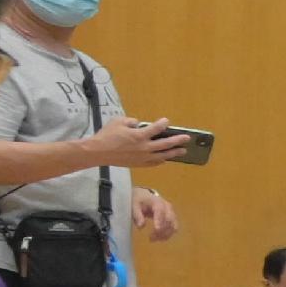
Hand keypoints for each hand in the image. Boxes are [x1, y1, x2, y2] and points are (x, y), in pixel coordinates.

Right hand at [74, 115, 192, 169]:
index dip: (163, 124)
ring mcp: (142, 157)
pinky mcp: (138, 164)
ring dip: (173, 153)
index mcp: (139, 136)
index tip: (167, 121)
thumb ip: (131, 121)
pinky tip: (165, 159)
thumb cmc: (107, 135)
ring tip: (183, 151)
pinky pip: (153, 163)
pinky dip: (161, 161)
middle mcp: (144, 147)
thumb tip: (139, 125)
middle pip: (165, 144)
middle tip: (187, 138)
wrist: (98, 152)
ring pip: (162, 156)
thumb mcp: (119, 121)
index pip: (156, 129)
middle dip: (177, 140)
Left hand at [132, 185, 180, 243]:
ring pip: (173, 226)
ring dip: (165, 235)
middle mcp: (167, 207)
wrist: (144, 196)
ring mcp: (171, 213)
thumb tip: (141, 226)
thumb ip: (137, 215)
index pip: (160, 211)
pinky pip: (174, 228)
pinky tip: (159, 238)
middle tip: (150, 238)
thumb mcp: (134, 206)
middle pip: (169, 220)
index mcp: (157, 201)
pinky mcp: (172, 218)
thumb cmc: (139, 201)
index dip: (159, 220)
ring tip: (153, 239)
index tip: (156, 229)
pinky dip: (168, 235)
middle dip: (162, 231)